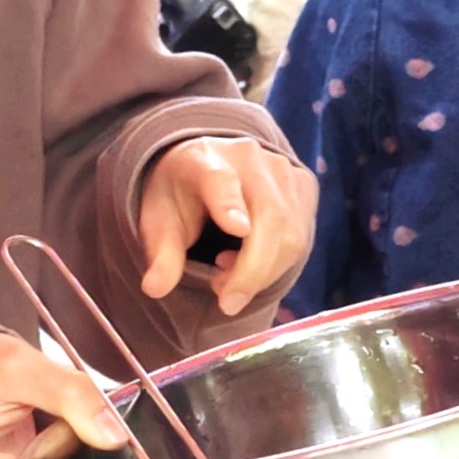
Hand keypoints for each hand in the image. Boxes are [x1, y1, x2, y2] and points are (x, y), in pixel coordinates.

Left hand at [140, 135, 313, 318]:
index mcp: (202, 159)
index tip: (237, 229)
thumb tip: (154, 288)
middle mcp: (249, 156)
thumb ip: (161, 254)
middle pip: (269, 216)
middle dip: (252, 270)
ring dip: (264, 271)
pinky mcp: (304, 184)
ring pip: (291, 233)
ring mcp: (282, 168)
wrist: (206, 165)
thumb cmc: (180, 195)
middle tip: (226, 302)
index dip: (229, 203)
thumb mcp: (158, 221)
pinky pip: (302, 236)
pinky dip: (279, 263)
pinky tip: (250, 261)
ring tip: (228, 277)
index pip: (219, 180)